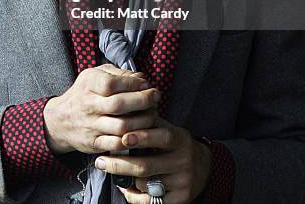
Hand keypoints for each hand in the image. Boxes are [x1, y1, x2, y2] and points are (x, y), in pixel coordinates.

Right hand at [43, 64, 159, 154]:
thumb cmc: (84, 93)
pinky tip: (142, 132)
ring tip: (152, 115)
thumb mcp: (95, 75)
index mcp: (88, 84)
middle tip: (156, 98)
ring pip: (121, 127)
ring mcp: (90, 126)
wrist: (60, 120)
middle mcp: (88, 105)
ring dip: (142, 121)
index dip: (133, 84)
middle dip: (143, 101)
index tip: (146, 84)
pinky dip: (132, 139)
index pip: (112, 84)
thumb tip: (141, 78)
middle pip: (119, 105)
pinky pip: (116, 144)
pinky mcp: (93, 143)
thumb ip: (118, 74)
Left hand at [95, 117, 211, 202]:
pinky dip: (133, 196)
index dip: (142, 137)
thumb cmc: (176, 145)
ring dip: (125, 178)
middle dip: (120, 164)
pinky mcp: (180, 200)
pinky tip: (125, 188)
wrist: (204, 168)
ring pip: (145, 184)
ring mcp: (182, 183)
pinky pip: (150, 202)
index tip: (122, 137)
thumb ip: (150, 122)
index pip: (162, 137)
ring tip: (111, 171)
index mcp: (180, 140)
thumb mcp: (169, 129)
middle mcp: (183, 162)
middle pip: (147, 166)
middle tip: (100, 161)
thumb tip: (125, 110)